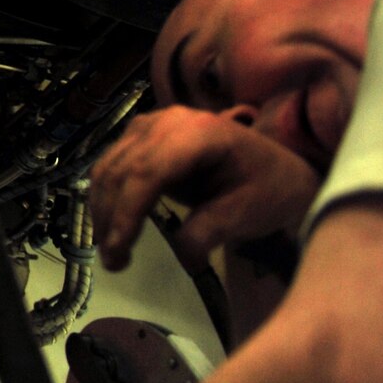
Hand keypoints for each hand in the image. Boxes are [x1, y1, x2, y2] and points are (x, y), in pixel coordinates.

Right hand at [90, 106, 319, 272]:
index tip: (118, 251)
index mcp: (199, 133)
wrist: (280, 170)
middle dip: (109, 217)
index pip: (148, 172)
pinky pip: (113, 165)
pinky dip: (107, 197)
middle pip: (122, 169)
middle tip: (112, 261)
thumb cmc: (269, 189)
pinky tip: (112, 225)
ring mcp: (152, 124)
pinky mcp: (143, 136)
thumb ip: (208, 232)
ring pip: (109, 167)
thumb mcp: (245, 214)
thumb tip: (181, 258)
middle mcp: (168, 121)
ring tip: (110, 249)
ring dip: (102, 209)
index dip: (127, 213)